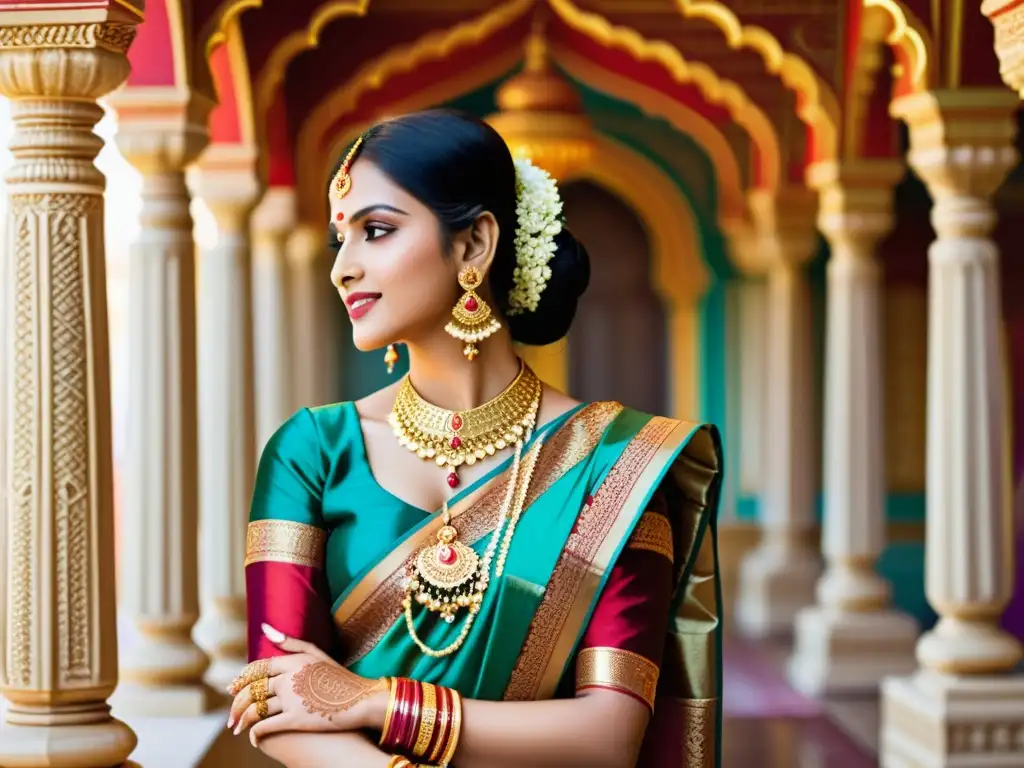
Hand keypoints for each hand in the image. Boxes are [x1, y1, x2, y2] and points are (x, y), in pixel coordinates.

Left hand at [227, 623, 389, 747]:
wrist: (362, 699)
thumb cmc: (341, 677)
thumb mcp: (318, 654)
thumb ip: (290, 643)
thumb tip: (265, 629)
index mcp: (293, 660)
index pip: (257, 668)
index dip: (241, 679)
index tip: (232, 688)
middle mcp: (289, 677)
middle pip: (252, 690)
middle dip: (237, 704)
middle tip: (231, 714)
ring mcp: (292, 699)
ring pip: (256, 709)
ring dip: (242, 721)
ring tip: (237, 728)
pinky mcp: (296, 719)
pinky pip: (266, 727)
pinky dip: (255, 735)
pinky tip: (253, 740)